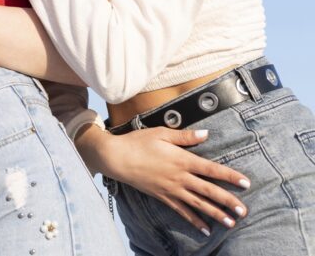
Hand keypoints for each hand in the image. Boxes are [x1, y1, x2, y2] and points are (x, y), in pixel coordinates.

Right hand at [95, 127, 249, 234]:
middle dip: (228, 201)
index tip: (246, 183)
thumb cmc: (138, 142)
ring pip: (198, 204)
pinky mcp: (163, 197)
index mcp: (181, 159)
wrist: (116, 158)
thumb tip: (206, 134)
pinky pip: (181, 211)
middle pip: (208, 190)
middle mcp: (179, 177)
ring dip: (215, 214)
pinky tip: (205, 229)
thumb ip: (185, 136)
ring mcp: (171, 189)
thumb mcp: (161, 133)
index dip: (229, 176)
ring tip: (231, 223)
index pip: (211, 169)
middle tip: (244, 211)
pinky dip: (194, 221)